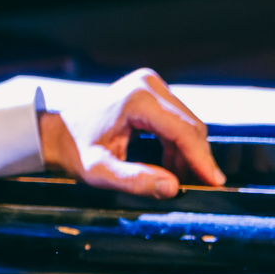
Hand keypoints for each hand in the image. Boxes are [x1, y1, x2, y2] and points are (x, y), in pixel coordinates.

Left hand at [37, 68, 224, 198]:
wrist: (59, 132)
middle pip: (190, 126)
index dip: (201, 159)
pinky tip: (171, 167)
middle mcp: (148, 84)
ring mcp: (151, 86)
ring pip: (186, 125)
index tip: (215, 182)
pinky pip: (177, 122)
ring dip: (187, 154)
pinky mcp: (152, 92)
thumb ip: (135, 180)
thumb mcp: (99, 171)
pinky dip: (178, 146)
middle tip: (201, 188)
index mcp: (137, 98)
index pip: (182, 130)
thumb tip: (173, 188)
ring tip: (178, 180)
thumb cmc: (75, 150)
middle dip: (197, 158)